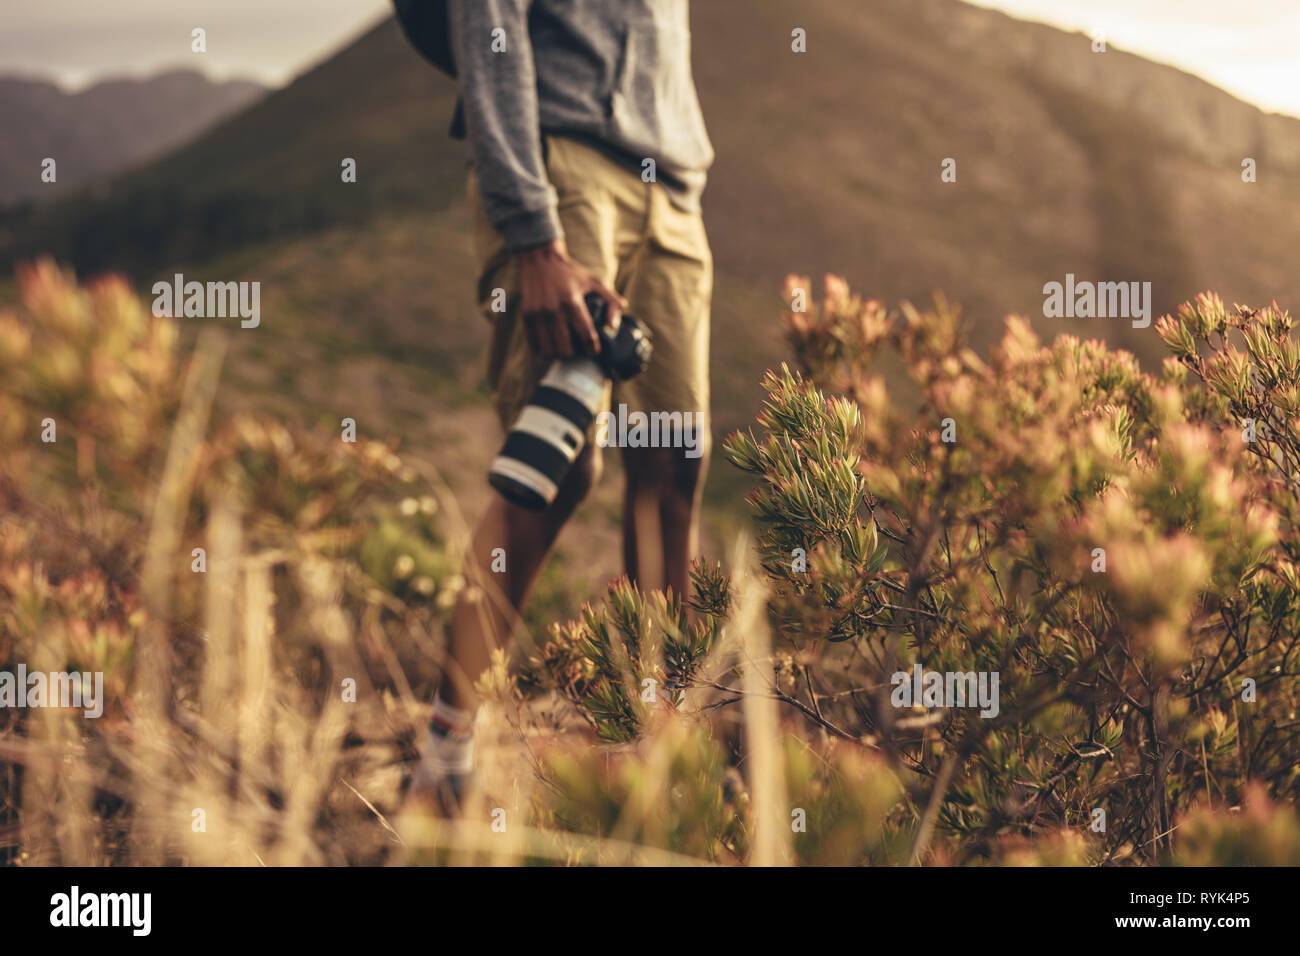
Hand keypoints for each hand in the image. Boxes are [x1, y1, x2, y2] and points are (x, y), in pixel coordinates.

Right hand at [516, 239, 625, 358]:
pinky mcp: (526, 317)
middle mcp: (553, 311)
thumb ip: (611, 301)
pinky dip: (543, 350)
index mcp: (572, 303)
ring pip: (549, 351)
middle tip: (579, 350)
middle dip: (575, 354)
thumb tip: (614, 326)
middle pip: (566, 350)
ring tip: (565, 349)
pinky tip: (550, 346)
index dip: (593, 349)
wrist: (540, 260)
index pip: (586, 336)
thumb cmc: (570, 273)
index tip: (594, 350)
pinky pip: (534, 345)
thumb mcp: (595, 282)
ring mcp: (538, 315)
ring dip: (558, 354)